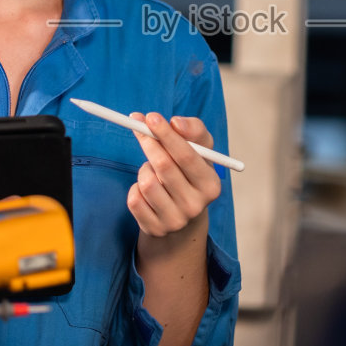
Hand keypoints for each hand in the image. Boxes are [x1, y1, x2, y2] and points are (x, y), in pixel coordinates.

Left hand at [125, 113, 221, 238]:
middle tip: (139, 126)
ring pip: (146, 183)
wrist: (183, 216)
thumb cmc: (190, 173)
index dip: (167, 134)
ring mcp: (174, 220)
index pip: (187, 156)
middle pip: (164, 167)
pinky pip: (134, 199)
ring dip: (144, 168)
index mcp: (211, 185)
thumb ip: (194, 130)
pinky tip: (146, 188)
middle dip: (149, 142)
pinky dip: (135, 187)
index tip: (151, 117)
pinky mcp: (154, 229)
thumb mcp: (200, 150)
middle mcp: (195, 206)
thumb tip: (176, 123)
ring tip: (152, 169)